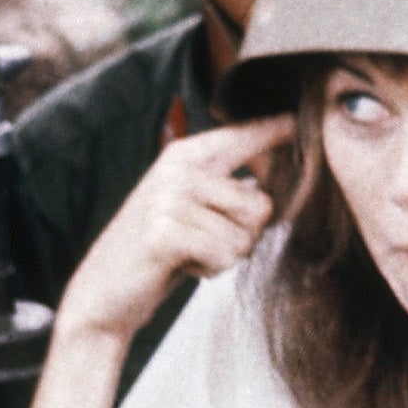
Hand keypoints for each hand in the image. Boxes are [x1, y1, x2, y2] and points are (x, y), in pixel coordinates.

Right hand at [57, 115, 293, 346]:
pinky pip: (225, 255)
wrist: (105, 292)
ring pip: (245, 238)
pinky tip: (182, 265)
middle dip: (245, 237)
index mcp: (187, 154)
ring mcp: (169, 198)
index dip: (280, 128)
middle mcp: (178, 168)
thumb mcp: (193, 207)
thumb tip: (281, 177)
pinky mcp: (165, 232)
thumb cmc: (160, 251)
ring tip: (190, 253)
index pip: (246, 134)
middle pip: (262, 206)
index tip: (302, 115)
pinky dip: (211, 270)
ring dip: (225, 257)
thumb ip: (229, 187)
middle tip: (207, 241)